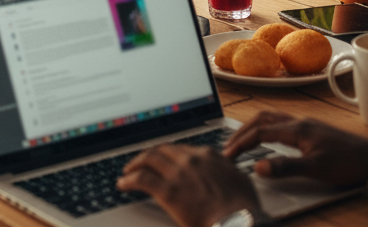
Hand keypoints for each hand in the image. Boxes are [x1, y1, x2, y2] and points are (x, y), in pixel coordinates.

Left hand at [117, 144, 259, 226]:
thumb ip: (228, 170)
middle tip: (141, 162)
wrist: (240, 223)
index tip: (161, 158)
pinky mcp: (168, 191)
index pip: (180, 148)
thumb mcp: (240, 180)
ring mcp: (178, 174)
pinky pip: (142, 179)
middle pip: (161, 150)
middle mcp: (190, 159)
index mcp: (206, 155)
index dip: (167, 153)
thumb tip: (226, 169)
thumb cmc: (244, 208)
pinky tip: (123, 184)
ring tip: (128, 171)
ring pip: (148, 159)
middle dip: (148, 155)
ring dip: (135, 164)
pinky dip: (129, 180)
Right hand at [223, 112, 367, 187]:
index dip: (240, 143)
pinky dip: (266, 127)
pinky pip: (281, 121)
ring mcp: (306, 123)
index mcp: (296, 129)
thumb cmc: (348, 163)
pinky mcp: (312, 128)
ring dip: (253, 127)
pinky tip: (269, 137)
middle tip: (228, 147)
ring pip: (271, 118)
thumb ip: (285, 167)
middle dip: (241, 132)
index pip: (259, 132)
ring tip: (242, 140)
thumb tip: (257, 167)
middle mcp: (298, 121)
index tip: (227, 156)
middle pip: (261, 119)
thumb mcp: (315, 169)